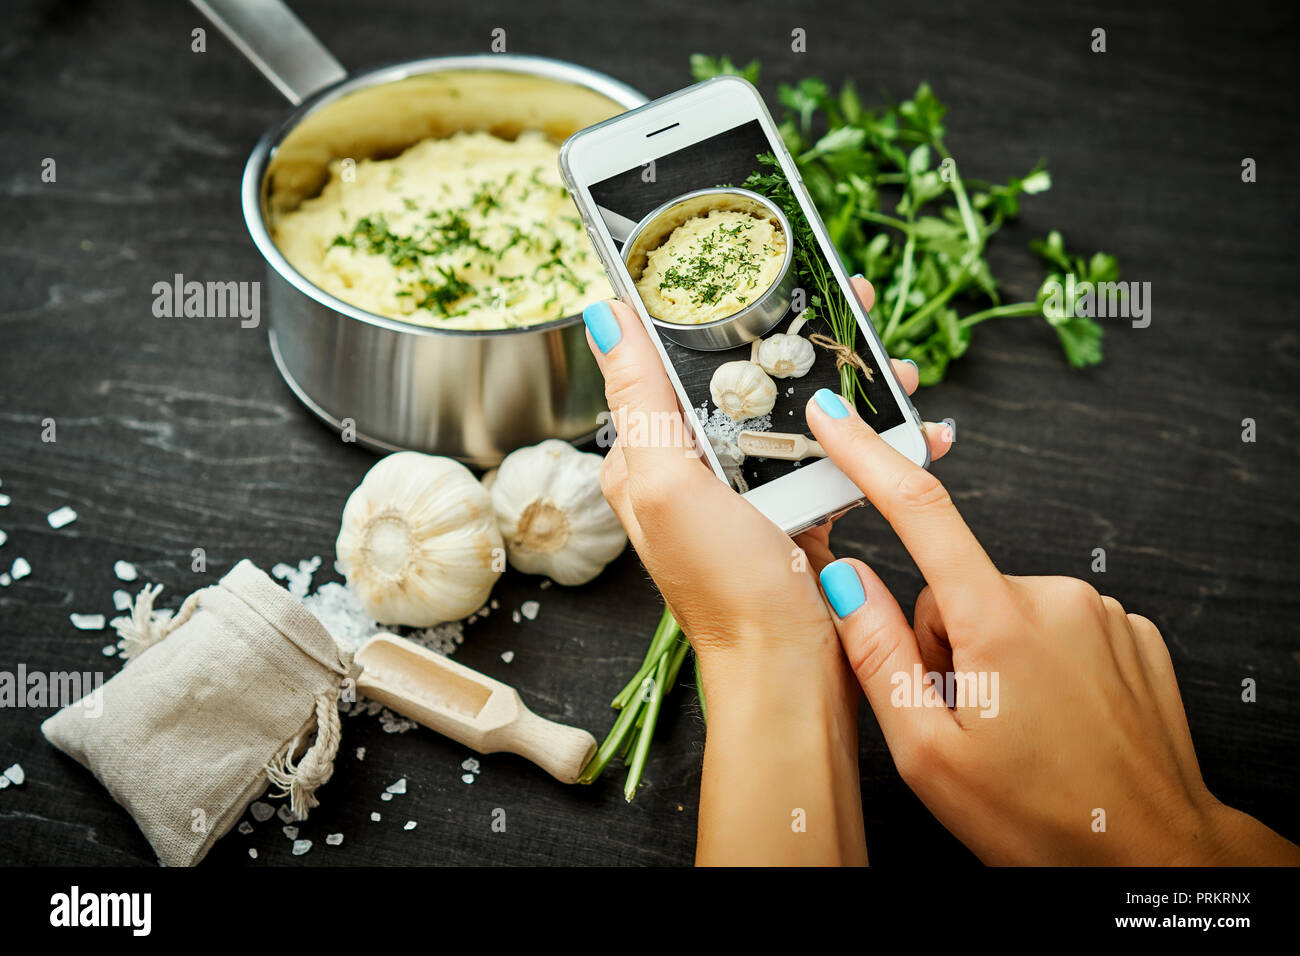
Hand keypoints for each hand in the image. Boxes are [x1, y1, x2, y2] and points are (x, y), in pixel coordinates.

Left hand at [581, 279, 948, 864]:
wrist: (790, 675)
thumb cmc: (723, 591)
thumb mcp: (665, 484)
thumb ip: (640, 399)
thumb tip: (603, 314)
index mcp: (650, 458)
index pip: (670, 359)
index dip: (710, 308)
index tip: (755, 263)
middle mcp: (694, 471)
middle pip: (743, 378)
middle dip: (797, 336)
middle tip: (847, 303)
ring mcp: (749, 493)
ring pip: (796, 412)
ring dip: (847, 382)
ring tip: (893, 364)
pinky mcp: (797, 515)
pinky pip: (833, 459)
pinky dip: (871, 440)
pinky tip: (913, 426)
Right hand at [804, 389, 1299, 864]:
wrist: (1155, 854)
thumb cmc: (1042, 820)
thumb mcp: (928, 752)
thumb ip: (877, 653)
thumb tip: (846, 581)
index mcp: (996, 621)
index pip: (920, 511)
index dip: (869, 456)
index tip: (838, 417)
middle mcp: (1052, 598)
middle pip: (955, 589)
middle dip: (943, 643)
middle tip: (963, 714)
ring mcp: (1098, 613)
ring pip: (1002, 609)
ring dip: (991, 656)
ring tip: (1013, 726)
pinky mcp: (1127, 632)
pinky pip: (1052, 625)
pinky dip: (1037, 663)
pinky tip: (1051, 716)